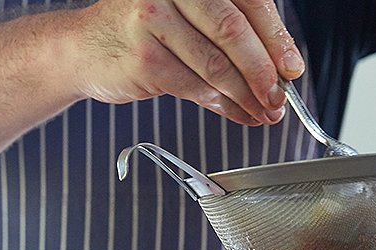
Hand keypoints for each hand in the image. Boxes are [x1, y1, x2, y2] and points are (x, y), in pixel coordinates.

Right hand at [72, 0, 303, 125]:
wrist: (84, 47)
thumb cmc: (142, 30)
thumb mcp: (187, 13)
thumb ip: (229, 27)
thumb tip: (280, 64)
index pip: (247, 1)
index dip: (275, 36)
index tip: (292, 67)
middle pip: (232, 31)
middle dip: (263, 70)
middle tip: (279, 96)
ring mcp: (152, 20)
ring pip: (215, 65)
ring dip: (246, 95)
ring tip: (264, 111)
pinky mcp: (144, 59)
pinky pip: (195, 87)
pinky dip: (223, 105)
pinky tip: (237, 113)